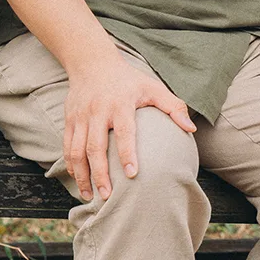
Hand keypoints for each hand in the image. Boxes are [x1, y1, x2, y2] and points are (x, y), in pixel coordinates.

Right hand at [63, 50, 195, 202]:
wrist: (92, 63)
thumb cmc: (129, 80)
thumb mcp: (153, 87)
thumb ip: (173, 107)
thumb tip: (191, 129)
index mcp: (120, 103)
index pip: (124, 131)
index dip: (128, 153)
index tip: (132, 174)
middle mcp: (98, 111)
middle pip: (95, 147)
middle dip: (100, 173)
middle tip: (108, 195)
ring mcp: (81, 116)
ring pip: (77, 150)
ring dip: (82, 175)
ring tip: (91, 195)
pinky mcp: (69, 120)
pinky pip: (67, 147)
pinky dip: (71, 166)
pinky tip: (79, 180)